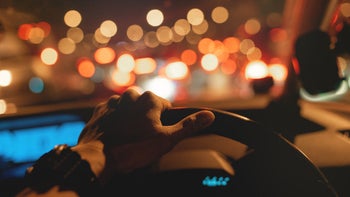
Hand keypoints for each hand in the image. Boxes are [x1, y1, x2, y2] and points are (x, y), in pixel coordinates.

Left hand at [72, 89, 214, 182]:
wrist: (98, 157)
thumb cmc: (133, 148)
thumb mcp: (166, 140)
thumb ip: (188, 126)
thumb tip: (209, 115)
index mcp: (149, 99)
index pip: (165, 107)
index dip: (164, 122)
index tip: (157, 135)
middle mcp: (131, 95)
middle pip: (146, 106)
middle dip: (147, 119)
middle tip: (143, 139)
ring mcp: (113, 102)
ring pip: (128, 109)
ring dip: (130, 120)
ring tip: (128, 138)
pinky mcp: (99, 110)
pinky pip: (112, 113)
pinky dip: (115, 122)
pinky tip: (115, 135)